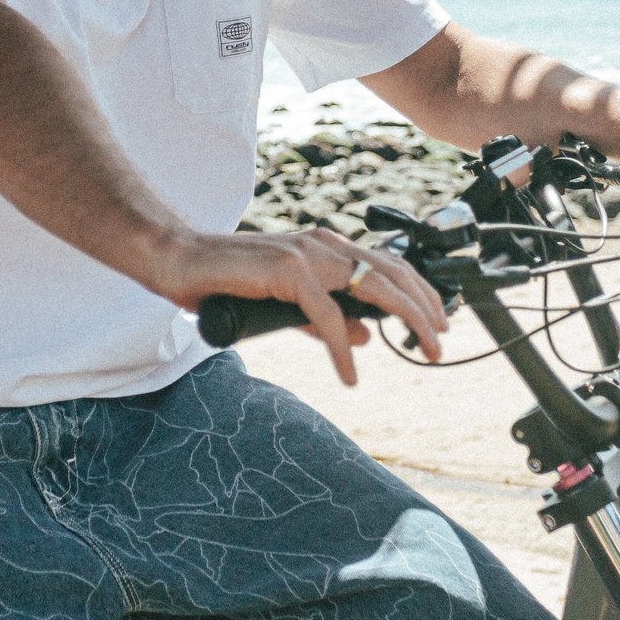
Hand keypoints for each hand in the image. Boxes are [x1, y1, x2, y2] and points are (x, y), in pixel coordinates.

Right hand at [152, 228, 447, 385]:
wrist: (178, 261)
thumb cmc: (225, 281)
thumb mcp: (286, 305)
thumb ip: (326, 319)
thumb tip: (369, 335)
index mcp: (325, 246)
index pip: (387, 265)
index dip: (418, 293)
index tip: (438, 322)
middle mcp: (322, 244)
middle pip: (393, 273)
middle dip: (425, 309)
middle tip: (441, 343)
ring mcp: (307, 254)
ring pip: (374, 287)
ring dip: (406, 321)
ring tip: (422, 350)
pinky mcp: (288, 271)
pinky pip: (328, 316)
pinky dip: (344, 348)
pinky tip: (350, 375)